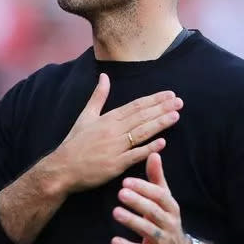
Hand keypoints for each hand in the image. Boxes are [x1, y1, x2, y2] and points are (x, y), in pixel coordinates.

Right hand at [48, 73, 182, 194]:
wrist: (63, 168)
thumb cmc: (74, 142)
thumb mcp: (85, 116)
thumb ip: (98, 96)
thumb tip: (104, 76)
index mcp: (107, 118)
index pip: (135, 106)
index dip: (154, 100)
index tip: (169, 94)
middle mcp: (113, 131)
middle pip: (142, 117)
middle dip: (162, 109)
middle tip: (180, 102)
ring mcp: (115, 148)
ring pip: (141, 133)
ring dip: (159, 124)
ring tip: (176, 116)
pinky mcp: (115, 164)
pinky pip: (135, 155)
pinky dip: (149, 149)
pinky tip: (162, 143)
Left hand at [111, 152, 189, 243]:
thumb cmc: (166, 219)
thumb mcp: (164, 200)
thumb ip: (157, 178)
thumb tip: (153, 153)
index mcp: (171, 207)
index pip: (159, 195)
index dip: (144, 188)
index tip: (126, 181)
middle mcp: (169, 223)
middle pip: (154, 211)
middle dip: (138, 202)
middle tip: (120, 193)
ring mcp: (163, 241)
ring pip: (148, 230)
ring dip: (132, 221)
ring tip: (115, 212)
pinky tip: (114, 242)